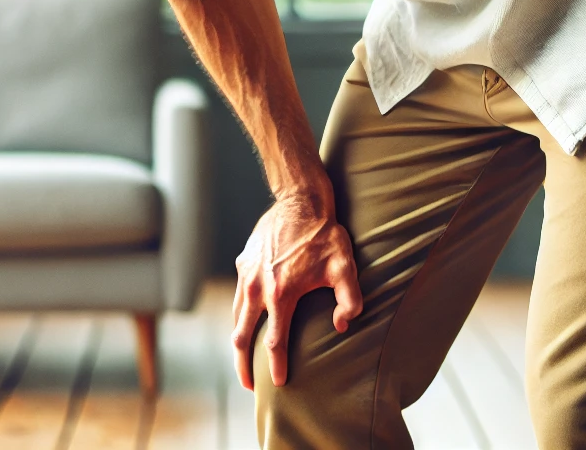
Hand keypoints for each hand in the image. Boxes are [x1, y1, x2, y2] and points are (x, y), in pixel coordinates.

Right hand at [231, 193, 362, 390]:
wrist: (300, 200)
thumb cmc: (325, 235)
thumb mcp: (345, 267)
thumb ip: (350, 301)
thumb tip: (341, 326)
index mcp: (281, 293)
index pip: (275, 341)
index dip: (277, 366)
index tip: (280, 383)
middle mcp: (257, 287)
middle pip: (242, 338)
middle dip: (244, 366)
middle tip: (250, 385)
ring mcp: (246, 275)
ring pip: (236, 318)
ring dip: (238, 343)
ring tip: (243, 361)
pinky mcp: (242, 264)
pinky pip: (237, 298)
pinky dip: (239, 317)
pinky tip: (246, 325)